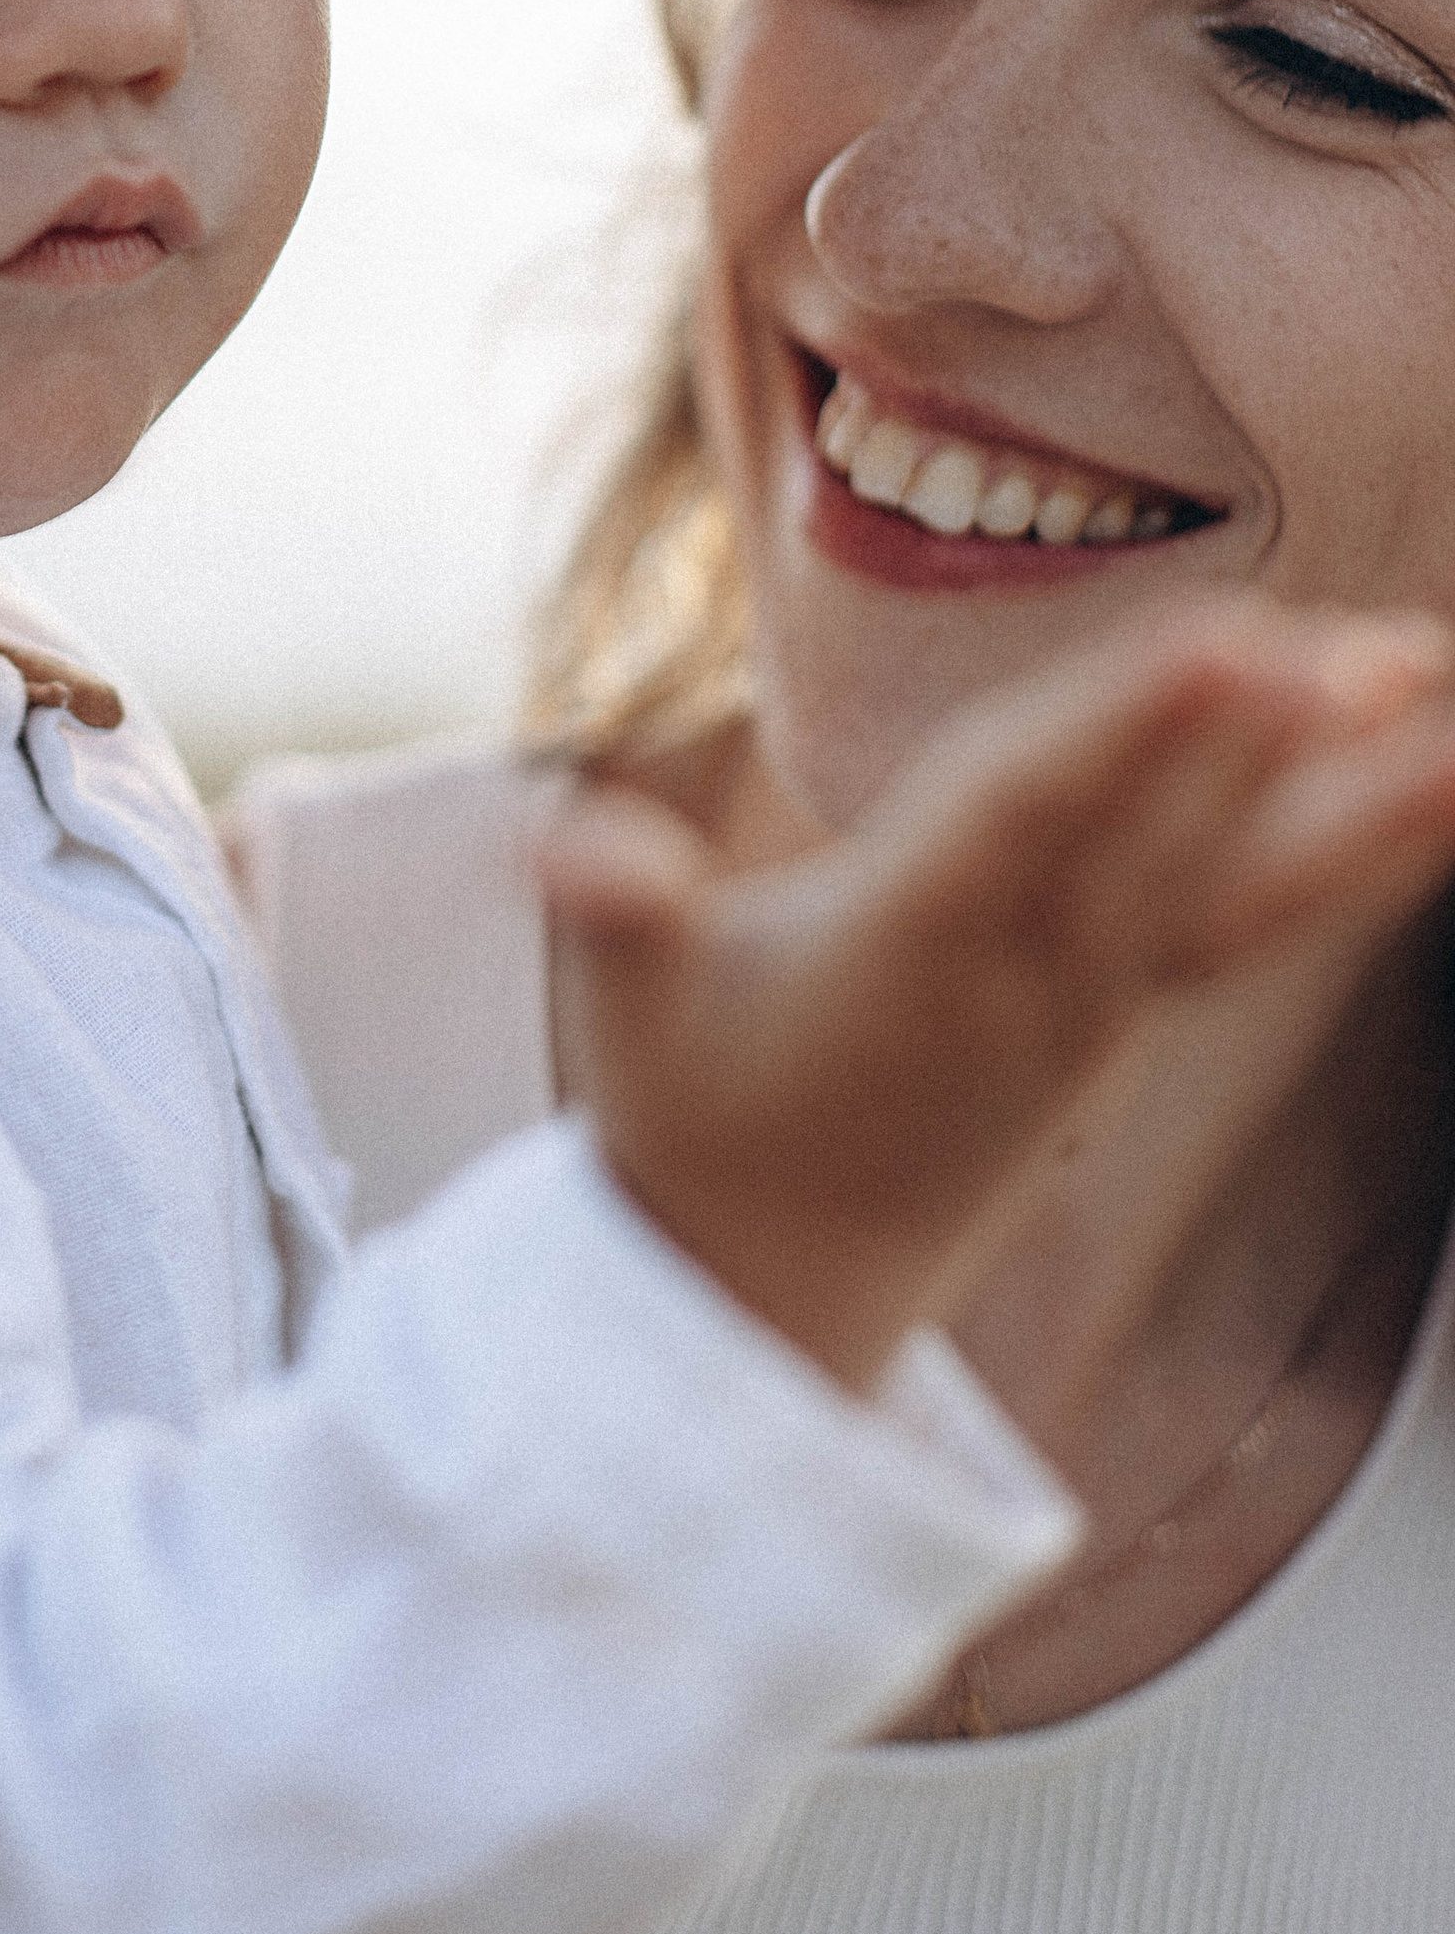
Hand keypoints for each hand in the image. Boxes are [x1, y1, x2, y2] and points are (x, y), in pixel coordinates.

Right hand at [538, 603, 1454, 1391]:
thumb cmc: (691, 1109)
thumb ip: (614, 915)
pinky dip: (1356, 849)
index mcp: (904, 949)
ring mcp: (1093, 1005)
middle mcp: (1024, 979)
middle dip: (1262, 744)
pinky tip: (1437, 776)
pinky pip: (1262, 922)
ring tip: (1442, 684)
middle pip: (1158, 841)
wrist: (770, 1288)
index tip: (1227, 651)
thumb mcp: (628, 1012)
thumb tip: (567, 851)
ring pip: (1237, 883)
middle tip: (1370, 645)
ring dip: (1349, 790)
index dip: (1125, 734)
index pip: (1027, 817)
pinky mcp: (1130, 1015)